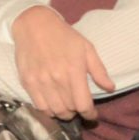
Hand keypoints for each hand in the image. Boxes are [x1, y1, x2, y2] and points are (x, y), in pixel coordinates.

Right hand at [10, 6, 112, 120]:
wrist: (34, 25)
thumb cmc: (64, 36)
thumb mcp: (87, 48)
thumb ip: (99, 70)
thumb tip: (111, 88)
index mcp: (74, 71)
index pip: (83, 105)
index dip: (90, 114)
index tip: (92, 114)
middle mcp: (57, 79)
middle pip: (69, 110)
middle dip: (77, 113)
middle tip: (78, 107)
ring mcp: (40, 82)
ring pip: (54, 111)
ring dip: (63, 113)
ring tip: (67, 107)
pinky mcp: (27, 82)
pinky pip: (39, 107)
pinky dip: (48, 111)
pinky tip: (53, 105)